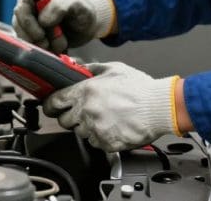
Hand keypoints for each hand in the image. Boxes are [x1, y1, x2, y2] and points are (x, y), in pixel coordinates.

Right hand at [11, 0, 114, 52]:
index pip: (21, 10)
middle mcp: (28, 11)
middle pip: (19, 28)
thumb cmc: (82, 9)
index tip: (41, 35)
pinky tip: (56, 50)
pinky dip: (45, 53)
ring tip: (60, 45)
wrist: (88, 25)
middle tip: (50, 44)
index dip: (28, 24)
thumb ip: (60, 7)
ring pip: (25, 41)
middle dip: (35, 39)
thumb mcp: (76, 3)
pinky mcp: (34, 41)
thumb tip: (42, 21)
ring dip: (42, 47)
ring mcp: (29, 27)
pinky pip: (32, 50)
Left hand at [43, 62, 179, 152]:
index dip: (51, 105)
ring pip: (80, 133)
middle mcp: (87, 111)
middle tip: (84, 112)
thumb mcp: (114, 69)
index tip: (52, 106)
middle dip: (71, 117)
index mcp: (85, 91)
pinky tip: (112, 126)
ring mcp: (95, 129)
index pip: (54, 102)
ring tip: (105, 118)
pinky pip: (95, 143)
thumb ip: (91, 68)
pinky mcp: (106, 143)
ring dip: (87, 127)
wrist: (159, 107)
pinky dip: (100, 137)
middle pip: (64, 121)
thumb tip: (78, 66)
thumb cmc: (140, 88)